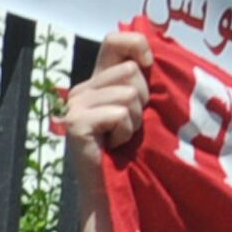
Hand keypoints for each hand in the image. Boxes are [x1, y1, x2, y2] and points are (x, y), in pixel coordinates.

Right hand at [63, 17, 152, 154]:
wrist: (107, 190)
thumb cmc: (128, 153)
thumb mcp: (137, 108)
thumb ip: (140, 82)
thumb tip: (155, 56)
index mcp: (96, 82)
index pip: (114, 40)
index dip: (137, 46)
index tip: (149, 67)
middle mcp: (81, 89)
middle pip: (130, 70)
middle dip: (141, 100)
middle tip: (128, 125)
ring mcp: (75, 105)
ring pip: (128, 94)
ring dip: (134, 120)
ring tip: (121, 137)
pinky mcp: (76, 122)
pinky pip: (119, 114)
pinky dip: (124, 132)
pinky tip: (113, 145)